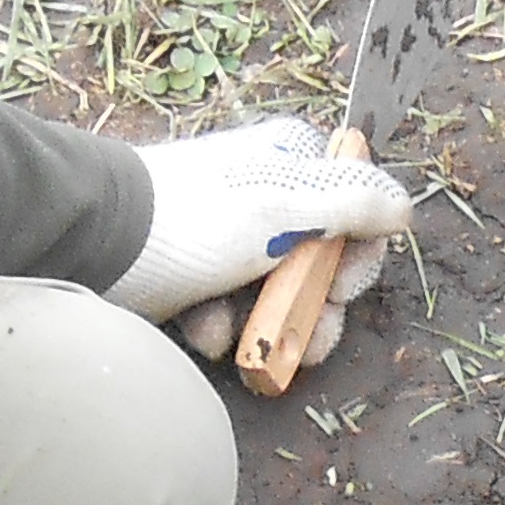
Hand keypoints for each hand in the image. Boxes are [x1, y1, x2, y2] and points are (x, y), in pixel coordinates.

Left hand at [105, 115, 412, 349]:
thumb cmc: (197, 218)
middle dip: (312, 312)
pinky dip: (220, 328)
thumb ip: (353, 205)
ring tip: (241, 341)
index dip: (357, 260)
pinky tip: (200, 327)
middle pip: (322, 267)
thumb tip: (404, 205)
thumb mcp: (285, 208)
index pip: (358, 214)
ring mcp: (231, 240)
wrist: (99, 243)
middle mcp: (268, 196)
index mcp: (295, 163)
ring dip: (265, 329)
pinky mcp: (198, 278)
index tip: (340, 287)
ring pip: (278, 300)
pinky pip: (232, 312)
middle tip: (302, 336)